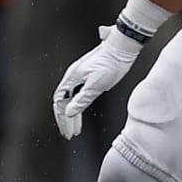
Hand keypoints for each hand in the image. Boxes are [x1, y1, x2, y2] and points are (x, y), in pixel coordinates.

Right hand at [53, 24, 145, 138]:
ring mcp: (80, 76)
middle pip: (64, 101)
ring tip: (76, 129)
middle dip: (66, 119)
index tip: (67, 131)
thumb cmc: (110, 63)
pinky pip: (77, 95)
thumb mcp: (96, 85)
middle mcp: (73, 77)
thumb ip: (82, 100)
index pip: (60, 101)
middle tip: (70, 133)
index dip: (62, 118)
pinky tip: (81, 113)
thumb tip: (69, 112)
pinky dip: (78, 106)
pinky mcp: (89, 76)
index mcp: (71, 78)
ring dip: (72, 114)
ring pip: (71, 99)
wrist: (122, 47)